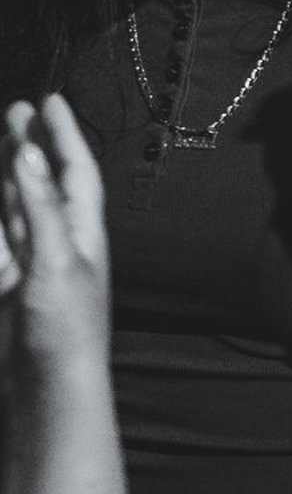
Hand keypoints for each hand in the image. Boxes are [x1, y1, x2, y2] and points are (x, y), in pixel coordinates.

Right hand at [0, 99, 110, 380]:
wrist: (46, 393)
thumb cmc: (66, 330)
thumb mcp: (56, 260)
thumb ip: (40, 206)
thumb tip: (28, 152)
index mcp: (82, 231)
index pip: (74, 169)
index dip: (63, 134)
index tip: (50, 100)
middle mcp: (57, 242)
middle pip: (42, 182)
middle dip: (29, 146)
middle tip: (14, 110)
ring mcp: (28, 264)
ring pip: (16, 206)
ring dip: (7, 174)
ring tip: (0, 139)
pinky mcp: (5, 285)